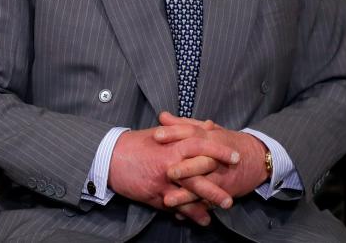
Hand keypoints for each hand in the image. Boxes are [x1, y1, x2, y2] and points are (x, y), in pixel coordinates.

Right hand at [108, 125, 239, 225]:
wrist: (110, 157)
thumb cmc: (134, 144)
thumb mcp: (159, 132)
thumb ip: (182, 130)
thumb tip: (205, 126)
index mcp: (171, 144)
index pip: (201, 146)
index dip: (219, 151)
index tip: (235, 155)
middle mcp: (170, 163)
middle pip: (200, 173)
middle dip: (219, 181)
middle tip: (236, 186)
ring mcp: (163, 181)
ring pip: (191, 192)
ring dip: (209, 200)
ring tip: (226, 204)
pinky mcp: (155, 194)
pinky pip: (177, 206)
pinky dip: (191, 213)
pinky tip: (204, 219)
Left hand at [154, 112, 268, 208]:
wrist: (257, 159)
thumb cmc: (226, 142)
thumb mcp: (207, 130)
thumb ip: (183, 124)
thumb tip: (162, 116)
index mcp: (209, 137)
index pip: (191, 133)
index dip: (175, 133)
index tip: (156, 135)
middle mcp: (214, 157)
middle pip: (200, 161)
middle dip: (185, 168)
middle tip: (168, 173)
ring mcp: (220, 176)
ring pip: (203, 185)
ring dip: (186, 195)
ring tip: (168, 200)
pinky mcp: (224, 191)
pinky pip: (208, 202)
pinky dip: (195, 210)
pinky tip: (180, 216)